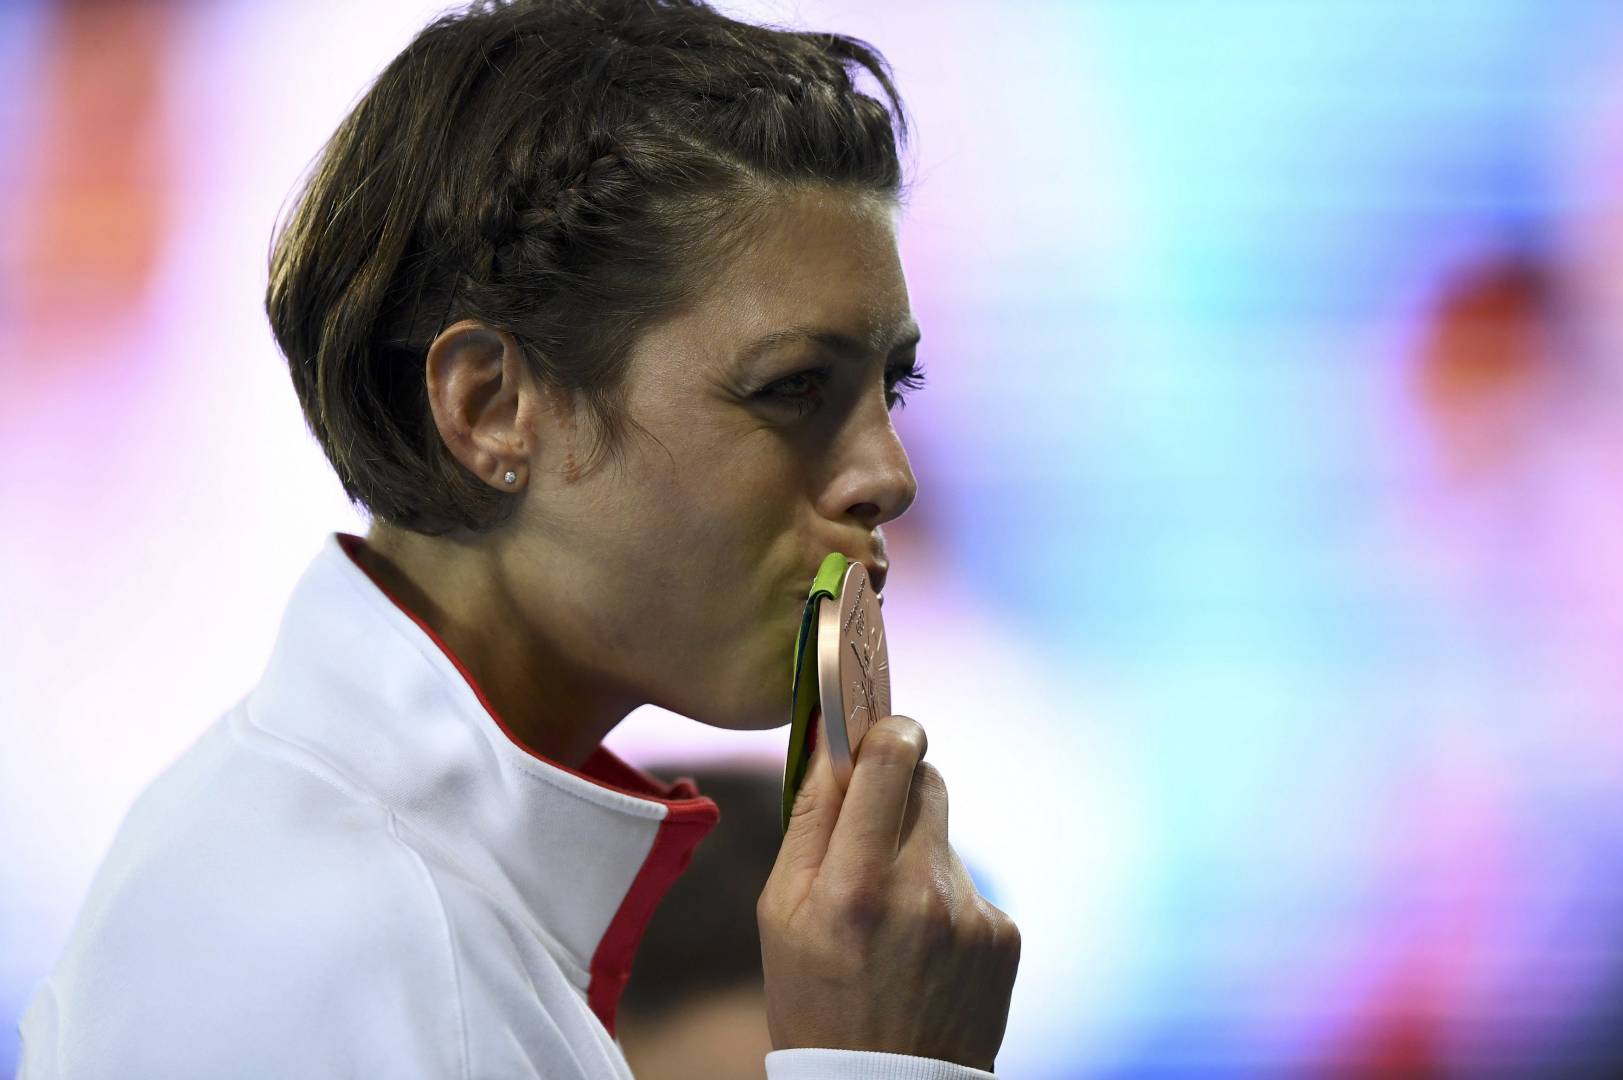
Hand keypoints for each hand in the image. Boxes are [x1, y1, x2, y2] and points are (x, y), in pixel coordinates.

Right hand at [758, 714, 1020, 1070]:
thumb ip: (809, 819)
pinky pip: (967, 884)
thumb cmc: (815, 999)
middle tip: (869, 832)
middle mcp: (922, 890)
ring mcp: (971, 914)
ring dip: (916, 853)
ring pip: (942, 836)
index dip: (884, 728)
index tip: (873, 731)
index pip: (891, 757)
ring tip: (890, 919)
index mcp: (855, 883)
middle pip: (926, 780)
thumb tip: (830, 742)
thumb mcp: (780, 912)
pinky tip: (922, 949)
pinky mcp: (1003, 934)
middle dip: (897, 789)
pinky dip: (943, 901)